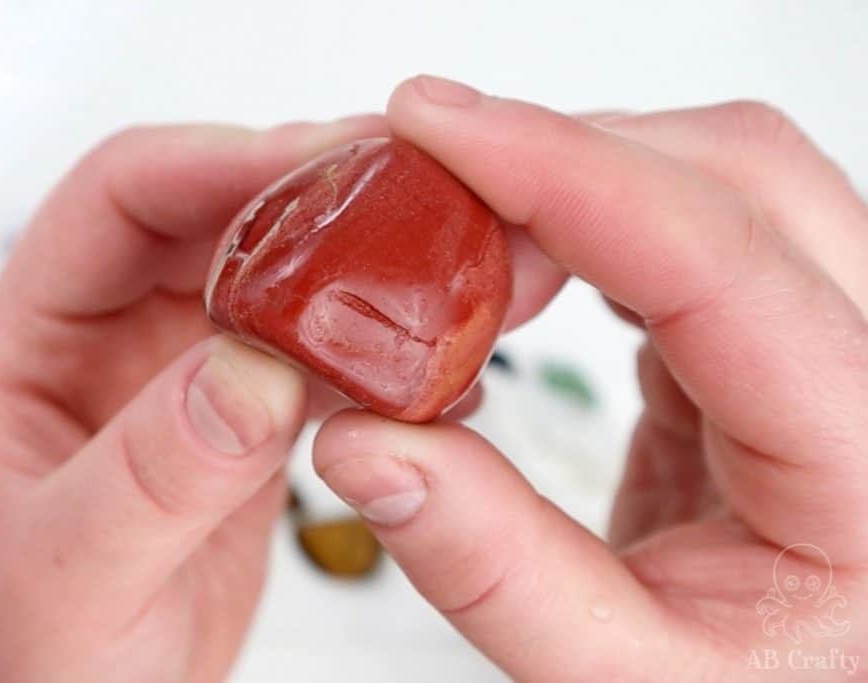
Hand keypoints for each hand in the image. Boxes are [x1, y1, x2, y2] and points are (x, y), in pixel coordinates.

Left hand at [0, 115, 384, 681]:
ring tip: (448, 274)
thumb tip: (255, 373)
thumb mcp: (71, 573)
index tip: (321, 161)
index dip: (220, 161)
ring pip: (285, 283)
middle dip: (315, 197)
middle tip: (416, 194)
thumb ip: (153, 475)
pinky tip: (435, 376)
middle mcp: (120, 335)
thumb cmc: (35, 649)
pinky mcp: (253, 420)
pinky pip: (323, 360)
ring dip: (362, 273)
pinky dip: (382, 358)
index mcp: (40, 337)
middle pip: (221, 217)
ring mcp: (192, 374)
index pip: (122, 196)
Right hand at [313, 77, 867, 680]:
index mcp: (861, 460)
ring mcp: (822, 347)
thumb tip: (367, 446)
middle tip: (426, 199)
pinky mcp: (767, 347)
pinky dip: (587, 227)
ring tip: (460, 255)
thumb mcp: (621, 676)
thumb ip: (492, 567)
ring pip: (715, 182)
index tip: (437, 127)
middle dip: (563, 159)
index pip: (717, 257)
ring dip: (573, 184)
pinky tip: (521, 275)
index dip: (563, 172)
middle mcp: (867, 374)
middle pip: (737, 174)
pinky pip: (686, 237)